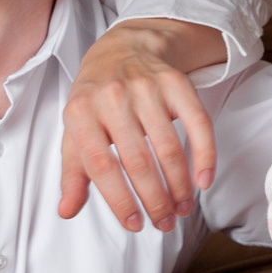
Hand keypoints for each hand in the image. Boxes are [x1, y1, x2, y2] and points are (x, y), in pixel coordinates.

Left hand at [59, 18, 224, 230]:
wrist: (123, 47)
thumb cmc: (95, 99)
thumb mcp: (75, 131)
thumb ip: (73, 172)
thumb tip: (66, 211)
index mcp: (81, 112)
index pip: (100, 165)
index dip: (119, 199)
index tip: (134, 224)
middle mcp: (113, 97)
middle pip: (137, 161)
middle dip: (154, 200)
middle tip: (163, 223)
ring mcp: (146, 87)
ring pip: (168, 148)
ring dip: (179, 186)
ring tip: (181, 209)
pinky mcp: (176, 83)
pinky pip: (197, 124)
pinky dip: (205, 155)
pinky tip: (204, 181)